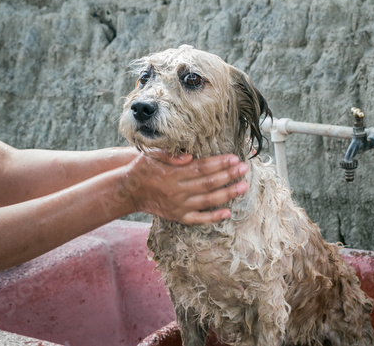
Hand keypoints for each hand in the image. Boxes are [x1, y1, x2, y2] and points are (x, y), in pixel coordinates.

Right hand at [123, 150, 248, 224]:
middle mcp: (177, 191)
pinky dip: (213, 217)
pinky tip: (227, 212)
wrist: (129, 191)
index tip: (234, 158)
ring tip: (243, 187)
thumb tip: (189, 156)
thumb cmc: (142, 169)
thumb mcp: (150, 155)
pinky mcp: (178, 217)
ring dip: (227, 194)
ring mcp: (178, 206)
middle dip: (229, 175)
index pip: (201, 168)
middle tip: (244, 168)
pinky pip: (199, 219)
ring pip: (208, 201)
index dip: (219, 163)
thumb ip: (169, 154)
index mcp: (172, 174)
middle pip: (208, 183)